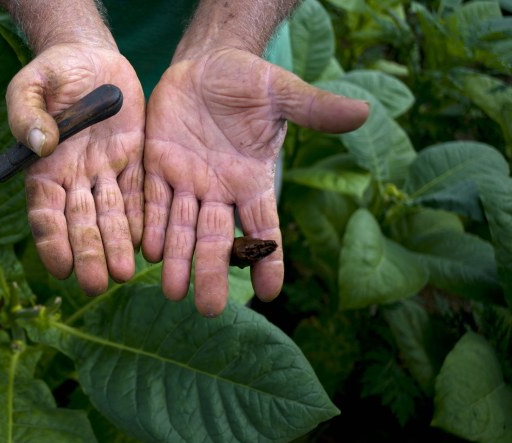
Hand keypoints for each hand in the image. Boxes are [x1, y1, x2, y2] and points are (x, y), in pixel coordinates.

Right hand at [6, 44, 144, 294]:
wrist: (91, 56)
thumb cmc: (53, 71)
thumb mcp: (31, 84)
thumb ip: (28, 113)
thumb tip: (39, 146)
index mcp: (44, 167)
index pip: (45, 213)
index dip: (51, 241)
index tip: (60, 267)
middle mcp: (75, 179)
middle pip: (81, 224)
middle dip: (89, 254)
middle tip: (98, 284)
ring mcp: (106, 172)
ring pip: (112, 216)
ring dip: (117, 245)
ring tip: (124, 274)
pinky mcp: (134, 161)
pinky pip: (138, 194)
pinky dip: (141, 219)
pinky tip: (147, 244)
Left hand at [142, 48, 368, 315]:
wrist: (206, 63)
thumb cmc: (248, 80)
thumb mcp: (281, 92)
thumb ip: (314, 108)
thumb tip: (364, 113)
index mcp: (251, 180)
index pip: (264, 228)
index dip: (269, 259)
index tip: (270, 292)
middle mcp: (219, 190)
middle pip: (217, 239)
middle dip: (212, 272)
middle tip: (208, 309)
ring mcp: (187, 180)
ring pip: (182, 228)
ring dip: (178, 259)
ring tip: (172, 292)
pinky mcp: (157, 165)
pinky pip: (152, 199)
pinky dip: (150, 224)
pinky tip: (148, 251)